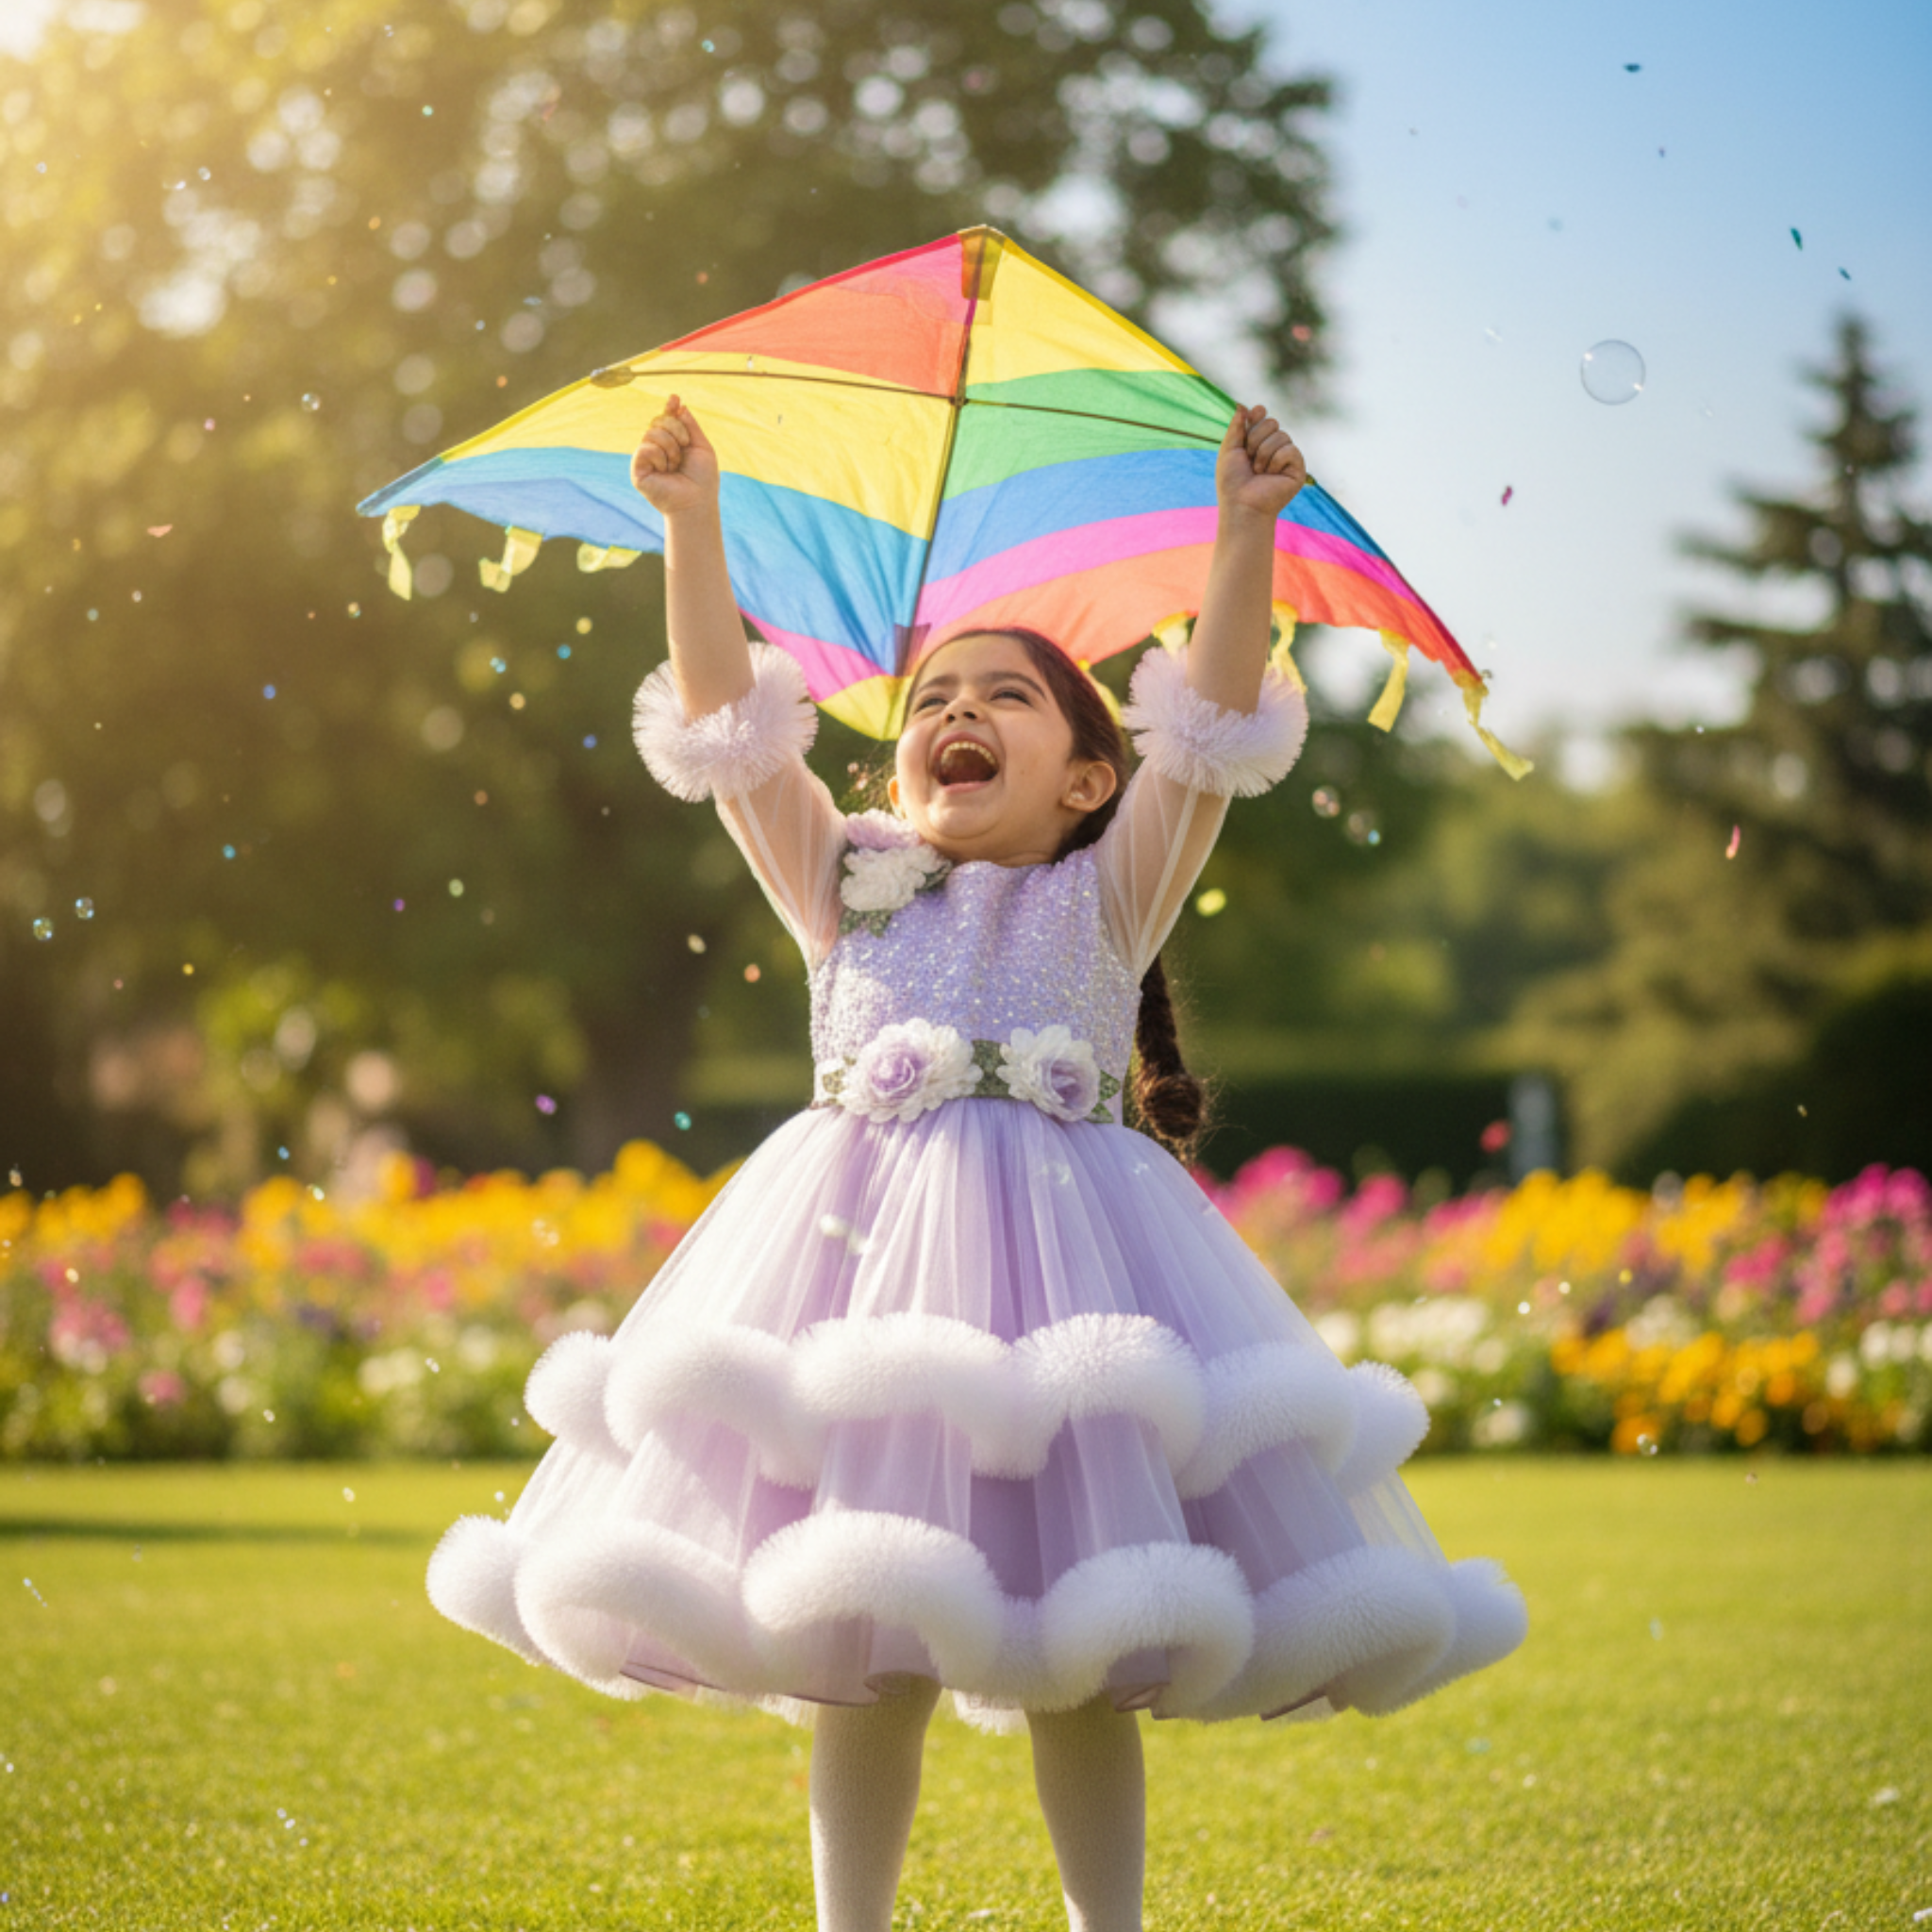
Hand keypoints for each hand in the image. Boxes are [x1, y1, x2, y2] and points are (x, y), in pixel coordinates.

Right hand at [630, 396, 719, 516]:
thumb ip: (690, 426)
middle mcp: (657, 449)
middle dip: (676, 430)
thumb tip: (680, 405)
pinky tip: (665, 470)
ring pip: (652, 433)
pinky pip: (645, 448)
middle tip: (685, 446)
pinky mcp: (637, 470)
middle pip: (659, 421)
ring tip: (676, 465)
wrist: (696, 502)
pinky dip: (659, 456)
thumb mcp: (702, 447)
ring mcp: (646, 459)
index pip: (666, 419)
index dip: (669, 408)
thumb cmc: (703, 479)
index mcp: (673, 444)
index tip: (674, 399)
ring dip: (670, 446)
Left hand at [1216, 405, 1307, 518]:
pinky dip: (1276, 461)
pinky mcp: (1298, 468)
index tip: (1253, 415)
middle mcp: (1274, 448)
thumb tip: (1242, 406)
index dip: (1258, 414)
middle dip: (1256, 439)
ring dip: (1263, 454)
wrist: (1242, 505)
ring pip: (1281, 435)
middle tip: (1249, 460)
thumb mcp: (1229, 450)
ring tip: (1259, 472)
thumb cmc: (1232, 482)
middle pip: (1272, 422)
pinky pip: (1290, 450)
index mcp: (1258, 442)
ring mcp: (1287, 458)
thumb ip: (1236, 427)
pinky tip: (1272, 476)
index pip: (1263, 417)